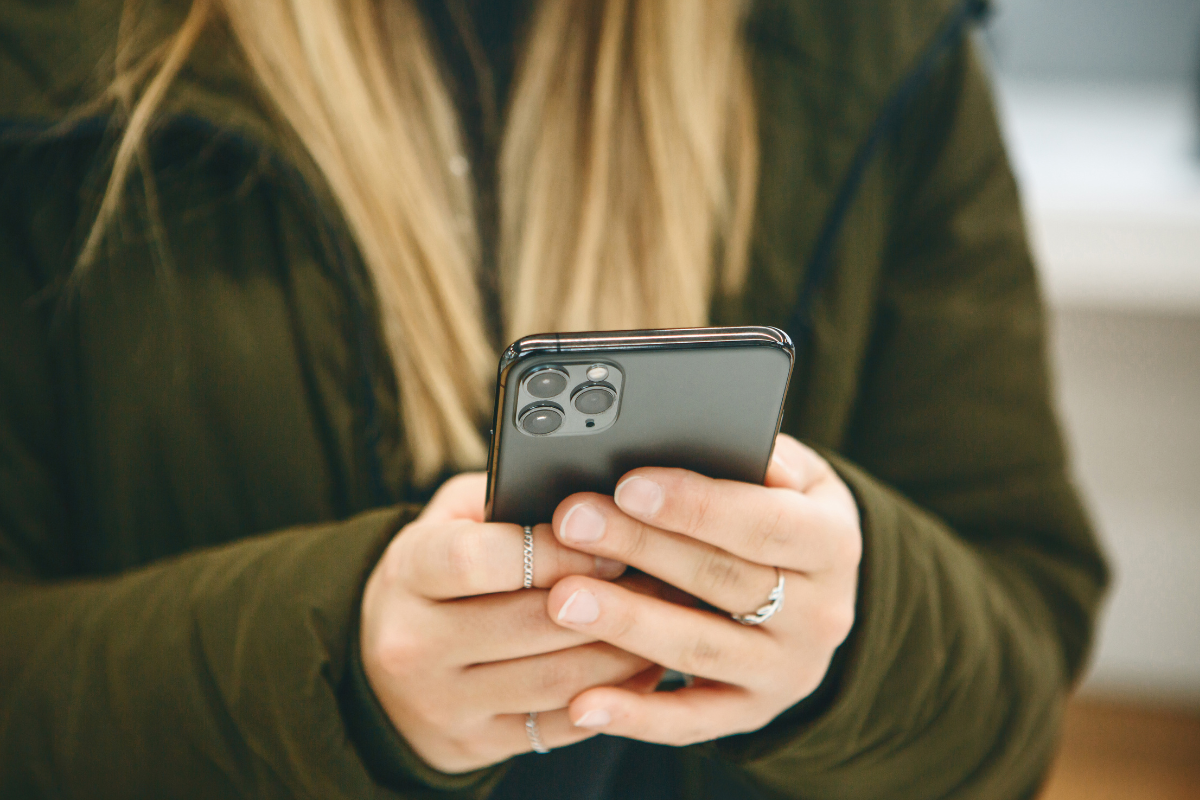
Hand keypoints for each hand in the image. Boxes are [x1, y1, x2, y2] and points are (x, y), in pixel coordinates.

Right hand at [360, 474, 664, 772]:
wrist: (387, 671)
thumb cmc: (441, 574)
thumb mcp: (450, 521)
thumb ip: (504, 499)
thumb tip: (589, 496)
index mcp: (409, 572)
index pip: (477, 559)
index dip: (552, 550)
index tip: (606, 544)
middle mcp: (414, 643)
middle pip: (529, 623)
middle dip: (607, 601)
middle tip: (661, 580)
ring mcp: (443, 701)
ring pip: (554, 680)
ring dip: (622, 652)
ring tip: (664, 622)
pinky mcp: (475, 743)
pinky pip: (559, 725)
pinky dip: (612, 698)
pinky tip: (643, 669)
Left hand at [545, 434, 860, 743]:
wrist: (819, 597)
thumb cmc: (783, 514)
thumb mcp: (794, 476)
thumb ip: (758, 456)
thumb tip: (699, 432)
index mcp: (834, 543)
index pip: (765, 522)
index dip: (696, 505)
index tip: (628, 485)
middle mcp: (822, 614)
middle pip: (722, 580)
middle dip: (641, 547)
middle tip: (572, 523)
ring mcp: (788, 671)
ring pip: (700, 647)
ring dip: (628, 624)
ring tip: (562, 599)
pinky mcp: (752, 713)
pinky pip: (691, 721)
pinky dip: (635, 716)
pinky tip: (582, 704)